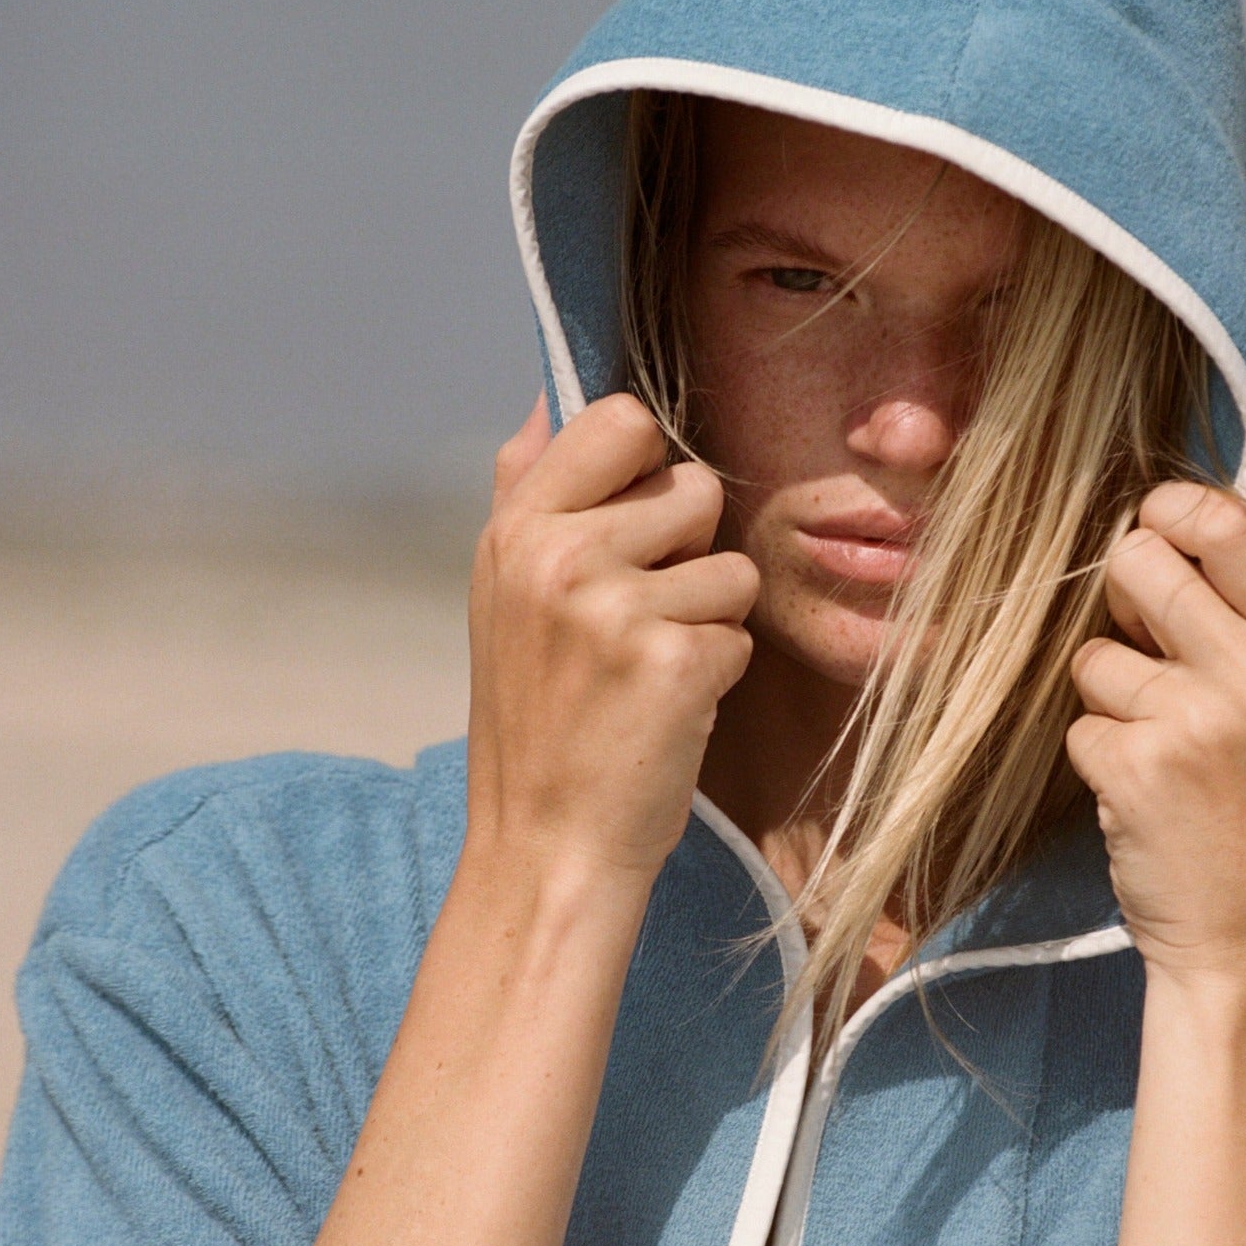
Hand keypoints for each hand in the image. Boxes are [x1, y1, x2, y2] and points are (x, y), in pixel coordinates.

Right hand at [466, 393, 759, 885]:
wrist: (545, 848)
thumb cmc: (537, 722)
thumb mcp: (504, 597)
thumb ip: (527, 492)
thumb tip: (547, 398)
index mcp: (517, 529)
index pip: (622, 419)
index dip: (651, 469)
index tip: (634, 529)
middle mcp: (559, 555)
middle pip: (696, 489)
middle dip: (690, 553)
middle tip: (638, 623)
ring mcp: (615, 607)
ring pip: (731, 566)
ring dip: (710, 619)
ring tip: (648, 672)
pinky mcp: (673, 662)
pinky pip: (741, 633)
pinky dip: (717, 676)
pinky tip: (666, 712)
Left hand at [1066, 484, 1245, 988]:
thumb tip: (1174, 537)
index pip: (1230, 524)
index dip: (1170, 511)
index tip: (1149, 528)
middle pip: (1143, 561)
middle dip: (1116, 595)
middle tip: (1131, 643)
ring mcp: (1196, 718)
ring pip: (1094, 654)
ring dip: (1105, 700)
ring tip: (1154, 753)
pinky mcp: (1137, 767)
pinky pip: (1078, 726)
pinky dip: (1095, 761)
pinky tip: (1140, 802)